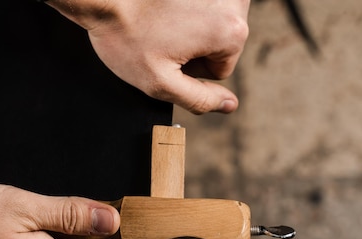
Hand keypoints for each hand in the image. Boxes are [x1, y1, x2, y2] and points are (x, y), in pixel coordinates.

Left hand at [47, 0, 249, 113]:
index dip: (190, 71)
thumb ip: (199, 99)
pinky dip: (185, 11)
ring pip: (213, 26)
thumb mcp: (161, 83)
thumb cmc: (127, 36)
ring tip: (162, 24)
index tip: (168, 54)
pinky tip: (164, 11)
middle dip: (192, 48)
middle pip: (220, 46)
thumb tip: (229, 105)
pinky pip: (204, 8)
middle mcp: (234, 4)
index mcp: (231, 32)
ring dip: (189, 29)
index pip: (220, 71)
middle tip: (162, 40)